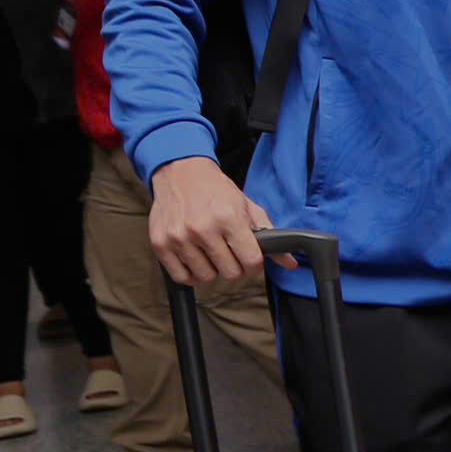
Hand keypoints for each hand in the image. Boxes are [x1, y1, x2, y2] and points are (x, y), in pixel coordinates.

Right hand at [149, 156, 285, 285]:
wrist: (181, 173)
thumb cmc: (216, 191)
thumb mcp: (247, 207)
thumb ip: (269, 234)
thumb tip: (290, 262)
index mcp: (228, 217)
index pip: (251, 261)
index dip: (255, 265)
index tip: (250, 259)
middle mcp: (202, 228)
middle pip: (230, 273)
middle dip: (236, 267)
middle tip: (231, 254)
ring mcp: (179, 237)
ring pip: (207, 278)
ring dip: (213, 270)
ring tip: (212, 253)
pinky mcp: (161, 244)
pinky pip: (182, 278)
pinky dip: (192, 274)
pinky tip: (197, 260)